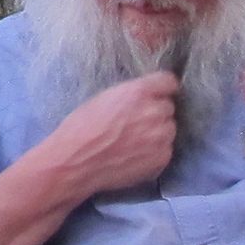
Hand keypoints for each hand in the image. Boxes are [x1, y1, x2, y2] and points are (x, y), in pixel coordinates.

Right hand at [53, 72, 178, 197]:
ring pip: (169, 129)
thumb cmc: (81, 129)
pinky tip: (134, 156)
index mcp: (139, 92)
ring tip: (134, 142)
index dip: (160, 89)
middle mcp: (155, 112)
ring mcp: (161, 137)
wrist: (75, 163)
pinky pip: (165, 150)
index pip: (168, 81)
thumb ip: (132, 95)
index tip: (155, 95)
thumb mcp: (103, 98)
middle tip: (135, 123)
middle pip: (168, 107)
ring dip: (157, 133)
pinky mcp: (161, 159)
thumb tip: (145, 99)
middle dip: (155, 113)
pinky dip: (154, 153)